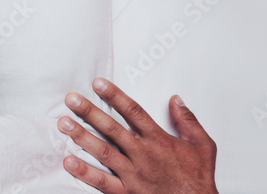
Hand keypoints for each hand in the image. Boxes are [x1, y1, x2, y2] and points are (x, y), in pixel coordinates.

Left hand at [57, 78, 217, 193]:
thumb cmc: (198, 178)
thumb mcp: (202, 145)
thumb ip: (188, 120)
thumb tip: (176, 99)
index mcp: (159, 140)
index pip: (133, 112)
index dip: (115, 95)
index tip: (98, 83)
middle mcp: (143, 154)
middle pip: (112, 128)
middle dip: (90, 112)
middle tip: (71, 99)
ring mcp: (133, 174)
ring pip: (103, 152)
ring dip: (81, 137)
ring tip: (64, 124)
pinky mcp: (127, 193)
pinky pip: (102, 182)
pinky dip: (84, 172)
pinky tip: (69, 161)